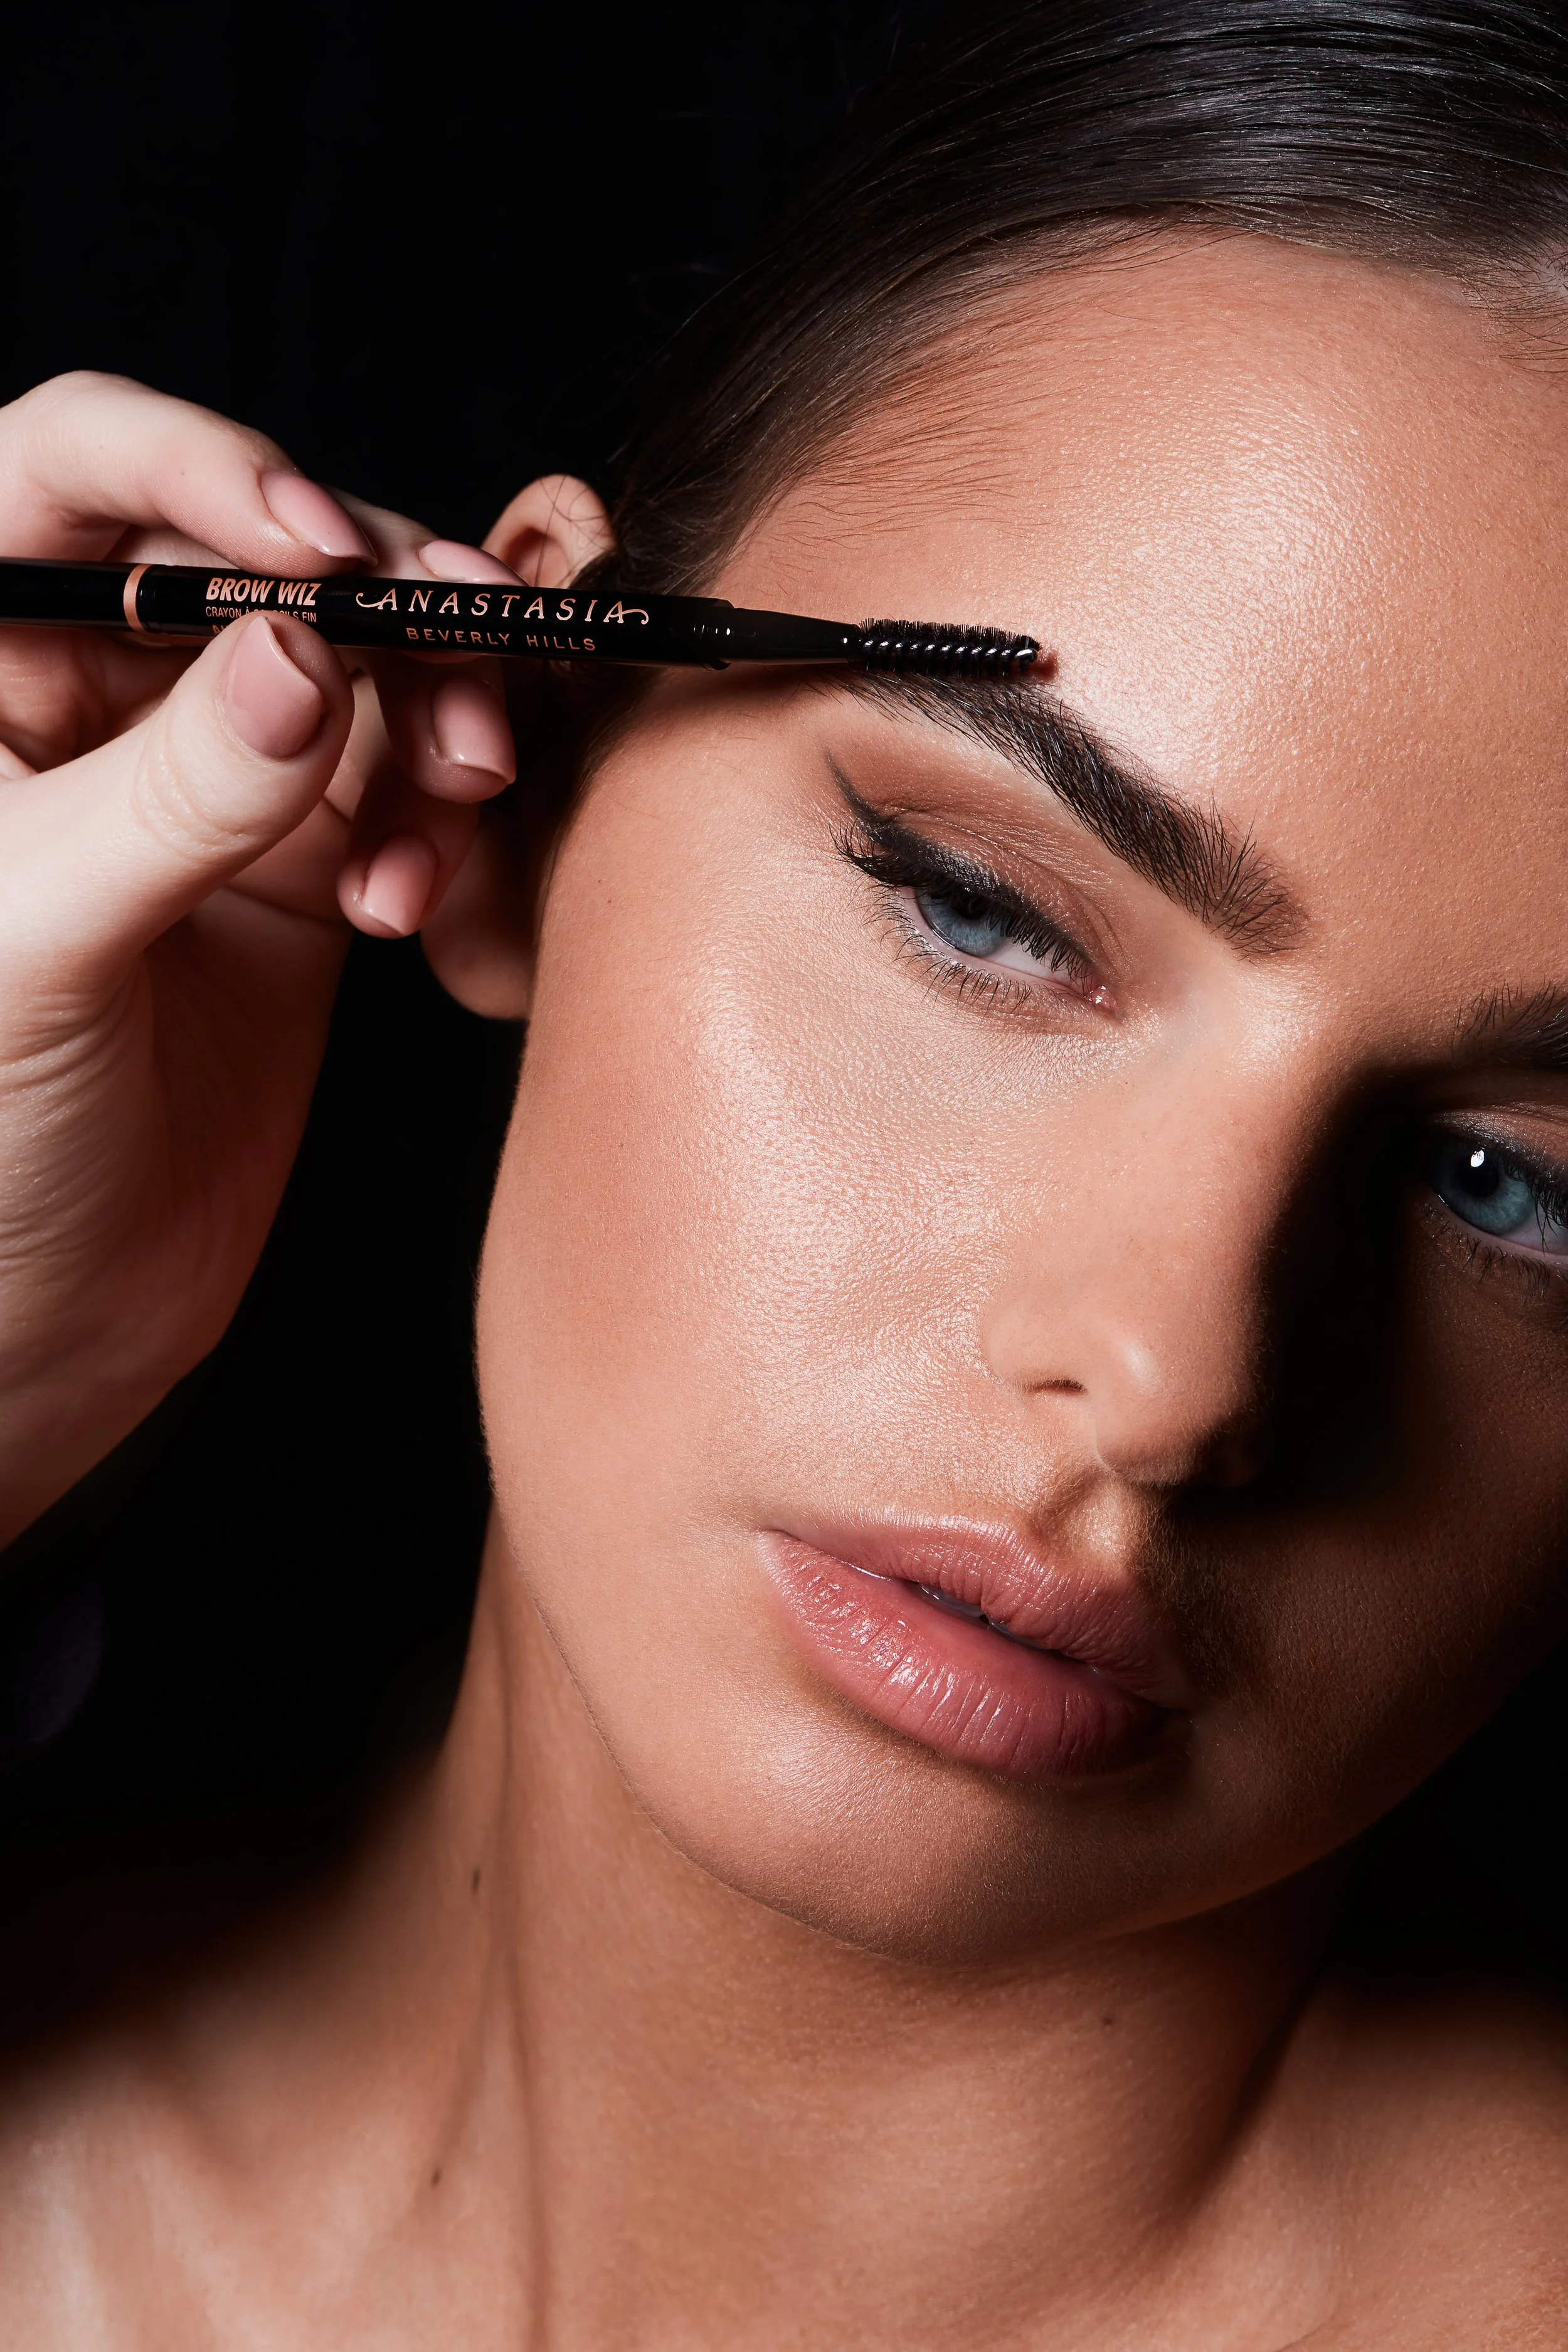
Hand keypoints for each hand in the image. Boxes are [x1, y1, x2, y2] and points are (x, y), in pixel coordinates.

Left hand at [0, 372, 520, 1549]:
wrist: (34, 1330)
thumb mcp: (34, 947)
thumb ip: (169, 796)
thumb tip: (299, 655)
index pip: (70, 473)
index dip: (200, 469)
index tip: (318, 549)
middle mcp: (87, 708)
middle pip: (252, 566)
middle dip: (373, 609)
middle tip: (459, 672)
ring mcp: (202, 792)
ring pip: (354, 677)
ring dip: (433, 721)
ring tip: (460, 800)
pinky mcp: (295, 882)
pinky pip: (405, 802)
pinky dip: (446, 835)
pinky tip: (425, 910)